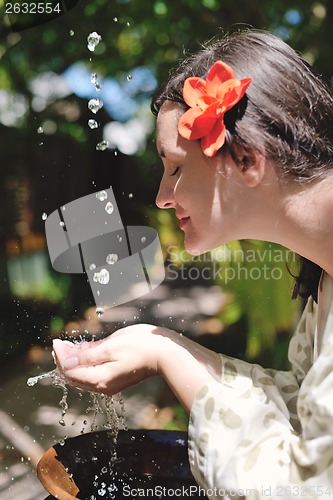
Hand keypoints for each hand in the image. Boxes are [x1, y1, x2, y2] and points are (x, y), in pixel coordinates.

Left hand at [52, 324, 221, 412]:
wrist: (165, 353)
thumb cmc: (141, 347)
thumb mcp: (111, 347)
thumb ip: (87, 355)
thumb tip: (66, 360)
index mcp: (99, 379)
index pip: (70, 370)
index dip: (60, 356)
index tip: (56, 341)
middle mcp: (102, 385)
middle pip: (74, 375)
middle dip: (64, 359)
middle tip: (58, 343)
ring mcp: (109, 382)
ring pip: (83, 374)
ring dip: (74, 360)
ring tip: (67, 346)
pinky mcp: (116, 377)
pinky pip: (93, 372)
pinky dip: (85, 362)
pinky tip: (83, 351)